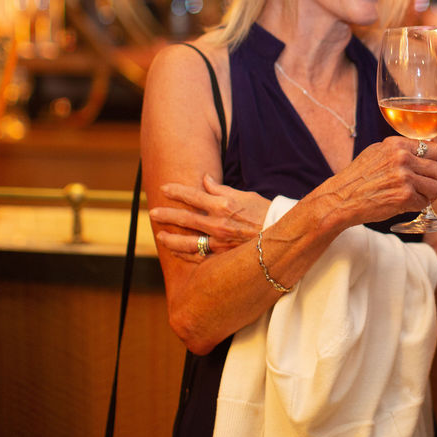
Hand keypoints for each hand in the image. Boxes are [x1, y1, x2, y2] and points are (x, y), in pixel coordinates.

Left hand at [150, 174, 269, 259]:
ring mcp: (219, 242)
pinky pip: (199, 257)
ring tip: (160, 236)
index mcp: (223, 205)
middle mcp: (217, 223)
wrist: (283, 238)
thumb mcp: (246, 195)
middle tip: (154, 212)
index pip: (193, 196)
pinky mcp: (223, 256)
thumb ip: (222, 189)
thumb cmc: (267, 213)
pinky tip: (177, 252)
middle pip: (185, 218)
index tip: (164, 188)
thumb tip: (205, 179)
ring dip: (171, 238)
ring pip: (187, 241)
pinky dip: (186, 254)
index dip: (176, 191)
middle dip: (167, 214)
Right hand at [311, 136, 436, 227]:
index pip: (434, 149)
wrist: (341, 199)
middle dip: (435, 180)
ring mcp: (404, 178)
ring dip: (430, 194)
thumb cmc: (357, 178)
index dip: (434, 162)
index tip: (428, 169)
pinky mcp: (405, 197)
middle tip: (426, 187)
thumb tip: (423, 151)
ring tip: (418, 196)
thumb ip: (400, 151)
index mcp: (397, 145)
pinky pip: (425, 202)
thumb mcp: (377, 153)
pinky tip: (406, 204)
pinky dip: (418, 206)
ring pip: (436, 187)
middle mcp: (402, 158)